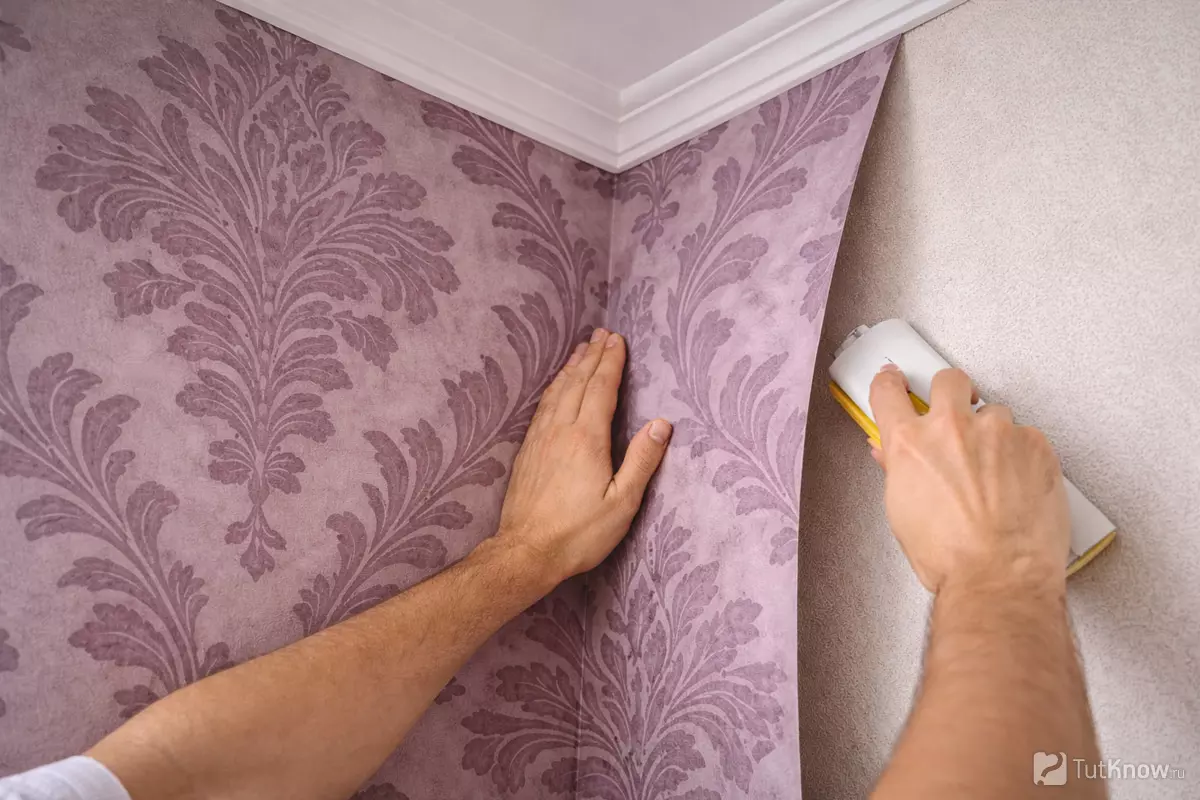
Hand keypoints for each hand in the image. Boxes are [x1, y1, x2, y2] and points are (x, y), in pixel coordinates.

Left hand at [495, 328, 671, 585]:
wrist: (526, 552)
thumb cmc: (579, 533)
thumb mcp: (622, 503)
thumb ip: (642, 460)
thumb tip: (662, 424)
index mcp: (587, 438)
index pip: (601, 388)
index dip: (610, 362)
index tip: (618, 340)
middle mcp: (561, 430)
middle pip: (577, 382)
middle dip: (592, 356)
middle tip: (602, 334)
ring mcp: (540, 439)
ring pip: (557, 392)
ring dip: (571, 368)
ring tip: (581, 350)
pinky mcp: (528, 452)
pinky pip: (543, 407)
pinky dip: (554, 389)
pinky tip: (556, 387)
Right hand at [868, 365, 1069, 592]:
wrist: (998, 577)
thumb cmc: (948, 556)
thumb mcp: (903, 513)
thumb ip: (898, 471)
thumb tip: (891, 454)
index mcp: (909, 444)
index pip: (889, 392)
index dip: (891, 383)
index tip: (895, 380)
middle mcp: (951, 427)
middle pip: (949, 380)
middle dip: (952, 394)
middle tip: (958, 418)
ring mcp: (997, 432)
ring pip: (995, 413)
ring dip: (994, 435)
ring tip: (996, 475)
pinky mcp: (1036, 444)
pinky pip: (1028, 437)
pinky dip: (1023, 456)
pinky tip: (1019, 487)